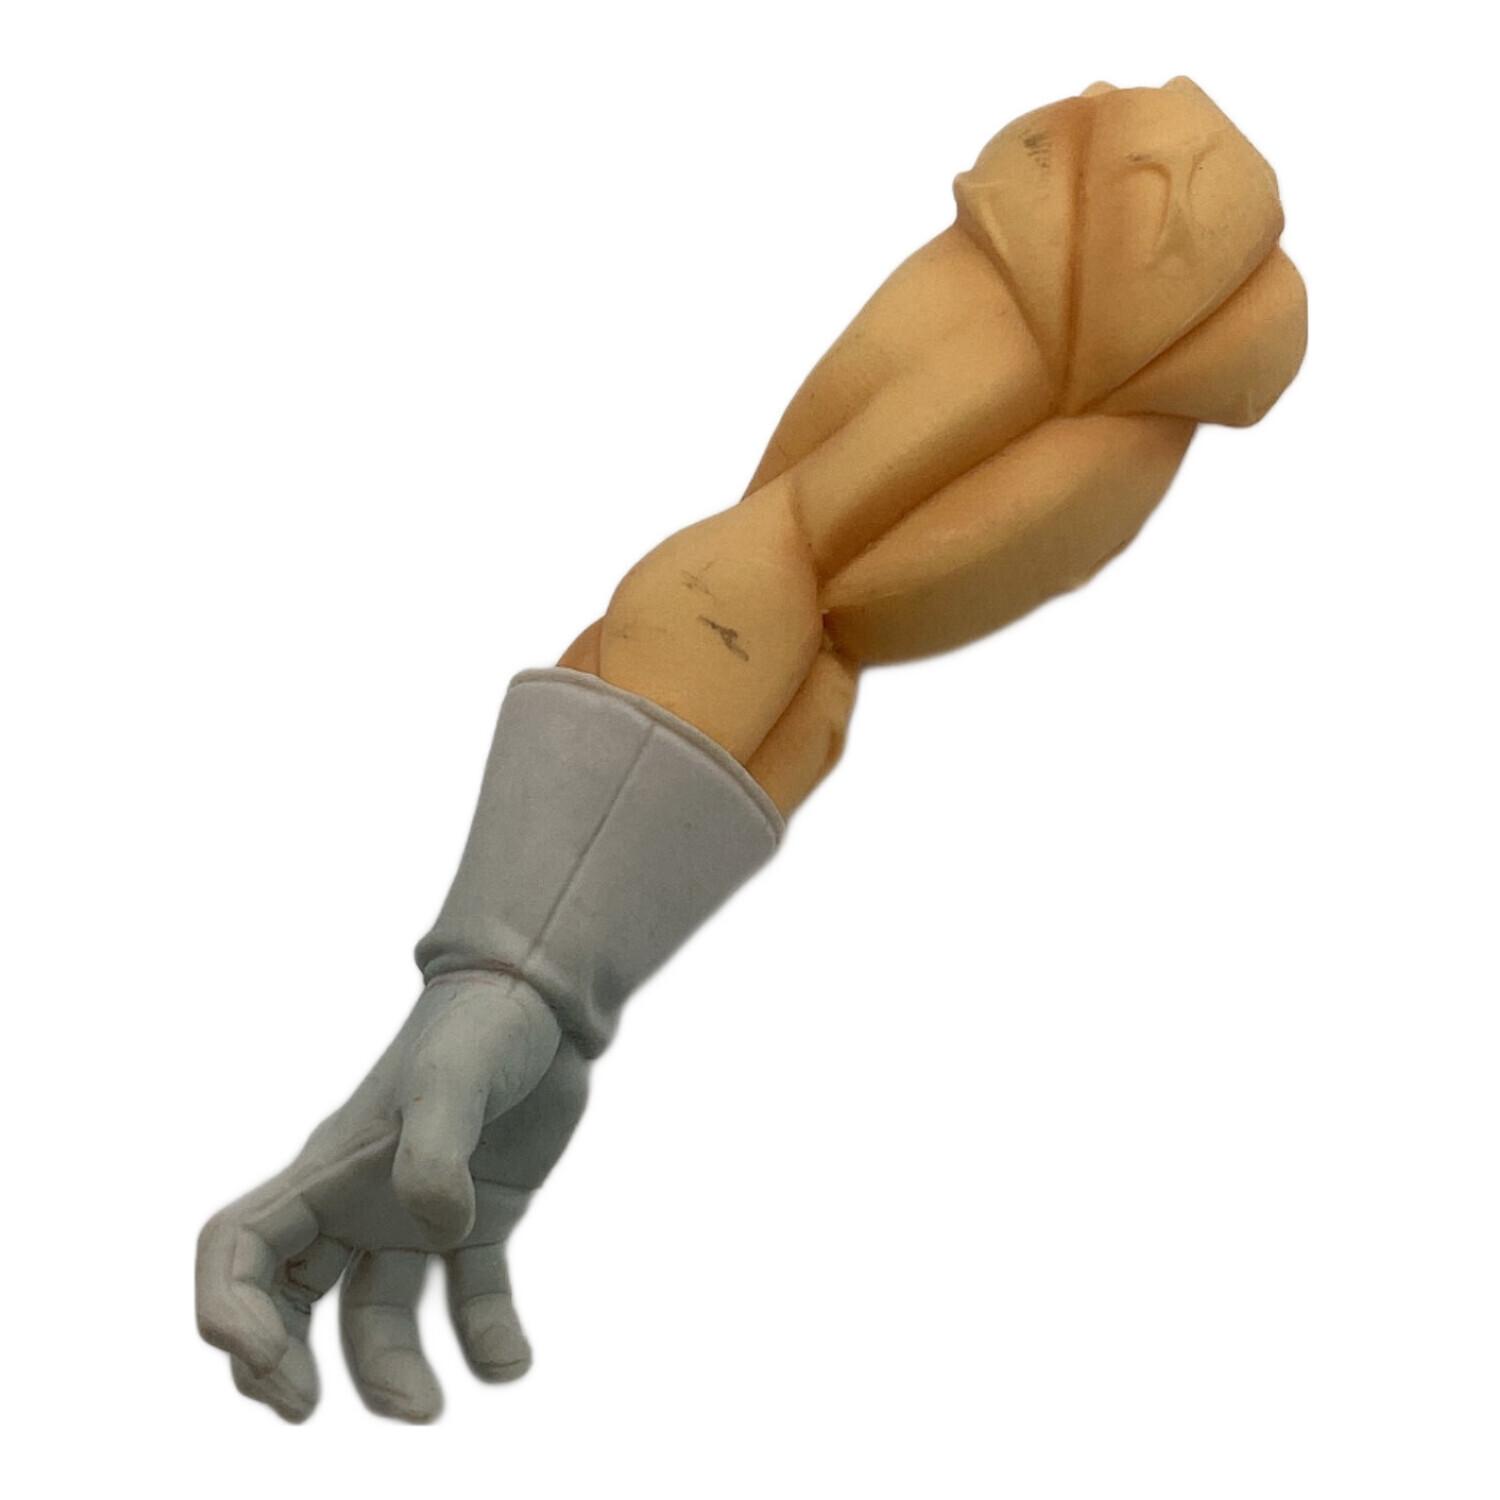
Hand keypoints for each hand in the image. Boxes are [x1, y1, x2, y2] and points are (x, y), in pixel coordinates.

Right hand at [196, 970, 588, 1422]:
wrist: (543, 1001)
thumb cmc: (482, 1023)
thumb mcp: (453, 1077)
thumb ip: (437, 1151)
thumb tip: (441, 1232)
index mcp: (328, 1168)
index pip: (239, 1246)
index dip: (229, 1307)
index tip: (259, 1357)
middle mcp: (359, 1200)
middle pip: (289, 1300)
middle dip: (280, 1364)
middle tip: (302, 1407)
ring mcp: (417, 1213)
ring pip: (378, 1315)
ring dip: (389, 1371)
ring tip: (428, 1410)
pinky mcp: (480, 1220)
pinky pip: (470, 1297)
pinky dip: (484, 1337)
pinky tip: (511, 1364)